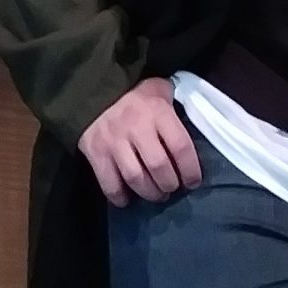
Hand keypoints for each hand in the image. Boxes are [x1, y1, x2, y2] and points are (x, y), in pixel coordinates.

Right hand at [79, 77, 202, 208]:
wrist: (92, 89)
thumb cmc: (134, 93)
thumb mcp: (159, 89)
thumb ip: (175, 103)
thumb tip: (194, 120)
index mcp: (157, 111)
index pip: (181, 147)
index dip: (190, 170)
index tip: (193, 182)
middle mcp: (136, 127)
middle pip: (159, 167)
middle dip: (169, 184)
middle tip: (171, 188)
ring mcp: (114, 141)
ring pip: (135, 178)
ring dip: (149, 193)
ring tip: (155, 194)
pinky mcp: (95, 152)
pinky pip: (109, 183)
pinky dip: (119, 196)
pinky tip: (127, 199)